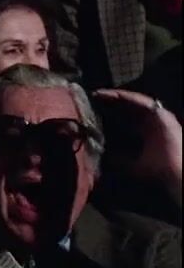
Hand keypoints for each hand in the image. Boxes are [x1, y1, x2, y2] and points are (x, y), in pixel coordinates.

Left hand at [94, 89, 182, 205]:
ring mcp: (159, 117)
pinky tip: (114, 95)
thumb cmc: (158, 170)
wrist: (175, 174)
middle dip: (112, 100)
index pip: (126, 117)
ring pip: (135, 101)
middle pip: (130, 106)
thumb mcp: (131, 165)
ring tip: (100, 93)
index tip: (93, 108)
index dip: (111, 111)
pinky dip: (128, 97)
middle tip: (94, 96)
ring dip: (117, 96)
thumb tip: (102, 156)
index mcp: (147, 132)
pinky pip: (143, 102)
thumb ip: (119, 159)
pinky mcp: (163, 115)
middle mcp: (153, 122)